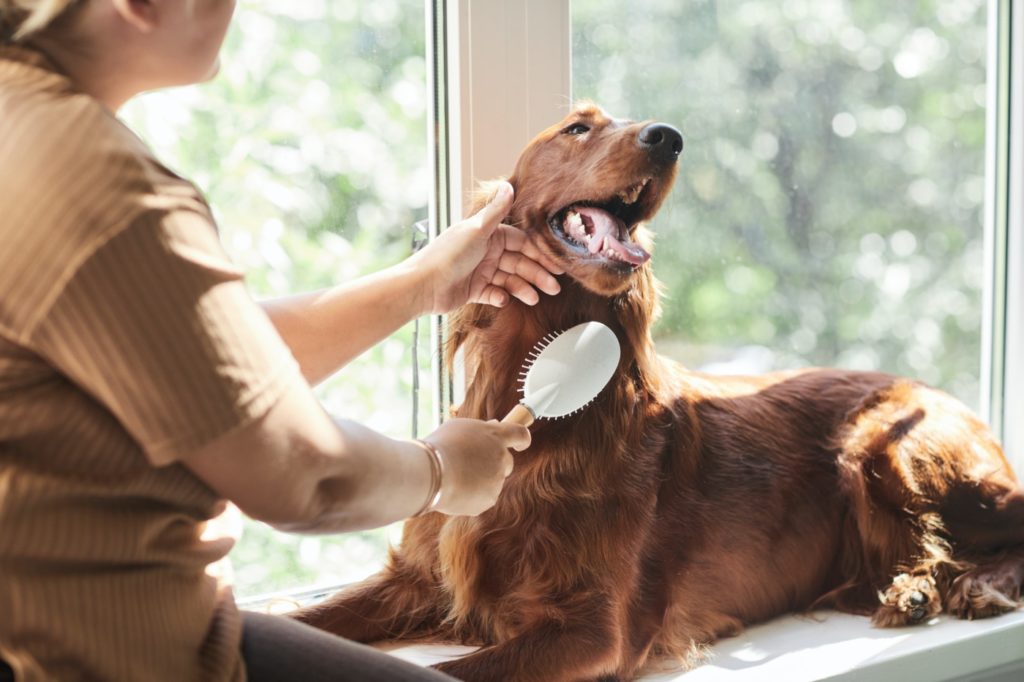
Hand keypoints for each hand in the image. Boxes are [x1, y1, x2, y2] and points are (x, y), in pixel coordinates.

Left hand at [411, 181, 563, 313]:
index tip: (555, 264)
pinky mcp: (473, 290)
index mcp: (488, 235)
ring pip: (509, 280)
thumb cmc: (447, 255)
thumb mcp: (476, 230)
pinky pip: (494, 293)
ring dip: (523, 288)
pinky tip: (505, 300)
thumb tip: (508, 184)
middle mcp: (485, 252)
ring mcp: (480, 272)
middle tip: (554, 287)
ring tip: (535, 299)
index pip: (521, 243)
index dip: (538, 253)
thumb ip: (495, 210)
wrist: (422, 285)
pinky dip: (501, 297)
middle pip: (518, 263)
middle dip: (536, 274)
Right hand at [421, 418, 529, 515]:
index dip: (522, 439)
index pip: (520, 434)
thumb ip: (480, 429)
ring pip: (492, 481)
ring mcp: (497, 479)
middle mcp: (501, 456)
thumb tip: (495, 425)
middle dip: (495, 464)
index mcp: (495, 435)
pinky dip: (471, 496)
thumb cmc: (439, 447)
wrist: (429, 473)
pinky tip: (454, 490)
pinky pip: (482, 497)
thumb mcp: (458, 428)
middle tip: (473, 465)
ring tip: (453, 477)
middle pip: (507, 462)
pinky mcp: (490, 499)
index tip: (520, 444)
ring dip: (478, 480)